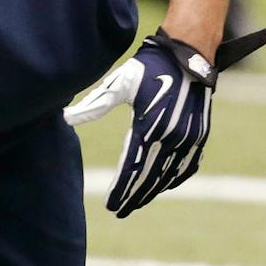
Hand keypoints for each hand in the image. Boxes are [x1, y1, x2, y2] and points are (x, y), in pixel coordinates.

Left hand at [65, 25, 265, 215]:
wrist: (190, 54)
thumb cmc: (150, 67)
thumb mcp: (120, 83)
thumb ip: (94, 105)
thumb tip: (65, 118)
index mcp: (150, 127)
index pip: (132, 168)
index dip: (120, 190)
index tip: (110, 206)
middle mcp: (172, 138)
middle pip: (150, 178)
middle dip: (134, 197)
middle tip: (120, 211)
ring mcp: (189, 139)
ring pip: (168, 176)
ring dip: (152, 192)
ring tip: (137, 202)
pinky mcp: (200, 136)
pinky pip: (186, 166)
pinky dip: (174, 179)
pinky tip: (163, 185)